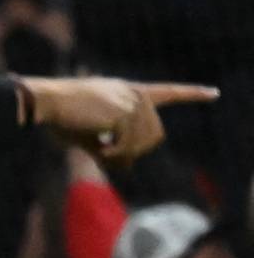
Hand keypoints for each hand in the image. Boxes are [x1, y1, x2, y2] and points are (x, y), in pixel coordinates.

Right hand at [19, 78, 217, 165]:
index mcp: (128, 92)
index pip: (167, 92)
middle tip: (106, 157)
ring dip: (121, 155)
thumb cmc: (58, 117)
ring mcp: (132, 102)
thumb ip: (110, 148)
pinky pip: (129, 145)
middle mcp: (135, 94)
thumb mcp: (88, 135)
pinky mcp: (124, 112)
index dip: (192, 94)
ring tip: (98, 150)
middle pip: (154, 135)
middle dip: (133, 153)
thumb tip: (128, 166)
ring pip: (144, 143)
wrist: (44, 102)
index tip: (213, 93)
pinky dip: (113, 155)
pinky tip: (98, 148)